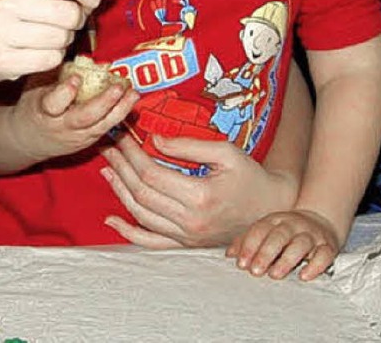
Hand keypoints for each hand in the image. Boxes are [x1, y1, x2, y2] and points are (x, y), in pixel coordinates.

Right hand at [0, 0, 118, 83]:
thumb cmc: (8, 11)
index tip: (86, 1)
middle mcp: (8, 0)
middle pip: (72, 14)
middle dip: (74, 22)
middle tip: (58, 22)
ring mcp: (2, 31)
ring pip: (63, 40)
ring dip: (62, 41)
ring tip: (42, 36)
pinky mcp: (3, 60)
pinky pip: (51, 60)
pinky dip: (50, 58)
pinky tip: (34, 52)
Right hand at [9, 74, 138, 162]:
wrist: (27, 139)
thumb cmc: (32, 106)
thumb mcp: (34, 86)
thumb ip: (54, 72)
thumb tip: (76, 53)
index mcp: (44, 111)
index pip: (55, 104)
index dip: (66, 92)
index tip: (77, 77)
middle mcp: (62, 127)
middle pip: (85, 118)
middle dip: (104, 102)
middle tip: (118, 86)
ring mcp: (77, 137)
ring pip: (101, 126)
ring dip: (120, 109)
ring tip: (133, 93)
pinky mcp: (88, 142)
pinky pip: (106, 129)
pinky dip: (119, 114)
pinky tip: (130, 101)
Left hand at [99, 134, 297, 247]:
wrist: (271, 208)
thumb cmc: (250, 176)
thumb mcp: (226, 152)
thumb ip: (188, 146)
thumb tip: (155, 141)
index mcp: (201, 196)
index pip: (152, 174)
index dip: (132, 154)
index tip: (122, 135)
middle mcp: (190, 222)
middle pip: (141, 193)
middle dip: (121, 167)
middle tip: (109, 146)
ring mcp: (187, 237)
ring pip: (141, 215)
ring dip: (119, 191)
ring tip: (108, 168)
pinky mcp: (186, 245)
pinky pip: (150, 242)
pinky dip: (128, 232)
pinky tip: (110, 220)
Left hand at [226, 209, 339, 280]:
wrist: (320, 221)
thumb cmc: (287, 231)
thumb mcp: (267, 230)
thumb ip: (248, 241)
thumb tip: (229, 254)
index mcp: (275, 220)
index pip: (260, 230)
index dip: (250, 246)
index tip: (241, 263)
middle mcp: (293, 225)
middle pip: (279, 236)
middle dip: (265, 253)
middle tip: (255, 271)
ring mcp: (311, 235)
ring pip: (300, 244)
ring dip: (286, 260)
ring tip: (275, 274)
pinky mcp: (328, 246)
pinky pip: (324, 254)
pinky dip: (315, 265)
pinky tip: (304, 276)